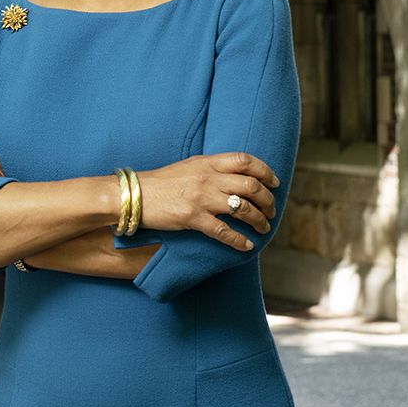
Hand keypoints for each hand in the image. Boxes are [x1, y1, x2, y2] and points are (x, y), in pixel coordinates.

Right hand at [136, 153, 278, 251]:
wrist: (133, 195)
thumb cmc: (161, 182)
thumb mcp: (188, 166)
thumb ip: (212, 168)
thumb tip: (237, 177)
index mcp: (207, 162)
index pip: (246, 161)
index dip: (265, 171)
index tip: (274, 183)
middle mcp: (207, 178)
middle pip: (251, 186)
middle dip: (267, 200)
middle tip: (271, 211)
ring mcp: (200, 198)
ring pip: (243, 208)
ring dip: (259, 220)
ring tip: (263, 228)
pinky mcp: (192, 218)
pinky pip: (224, 231)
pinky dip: (239, 240)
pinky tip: (246, 245)